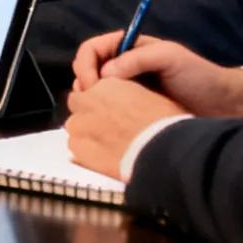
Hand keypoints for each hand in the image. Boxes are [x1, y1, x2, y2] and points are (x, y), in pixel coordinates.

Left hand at [65, 76, 188, 178]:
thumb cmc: (166, 123)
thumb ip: (131, 97)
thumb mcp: (153, 97)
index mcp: (107, 84)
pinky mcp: (78, 148)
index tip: (113, 112)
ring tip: (109, 146)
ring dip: (87, 134)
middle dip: (90, 115)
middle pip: (79, 106)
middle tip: (110, 129)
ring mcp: (79, 124)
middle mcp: (87, 101)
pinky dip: (86, 152)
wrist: (162, 149)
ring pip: (76, 127)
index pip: (92, 89)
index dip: (103, 102)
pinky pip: (76, 148)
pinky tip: (104, 158)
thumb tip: (131, 104)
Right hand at [70, 31, 242, 117]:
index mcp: (130, 47)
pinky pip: (109, 108)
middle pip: (88, 69)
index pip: (92, 49)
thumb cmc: (199, 76)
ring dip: (91, 99)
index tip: (91, 84)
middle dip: (84, 82)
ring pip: (95, 90)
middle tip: (92, 101)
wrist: (225, 105)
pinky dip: (103, 112)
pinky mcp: (133, 108)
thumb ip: (137, 59)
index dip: (85, 64)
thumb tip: (104, 74)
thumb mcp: (170, 57)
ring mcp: (128, 88)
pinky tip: (109, 121)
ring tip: (99, 112)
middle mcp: (124, 66)